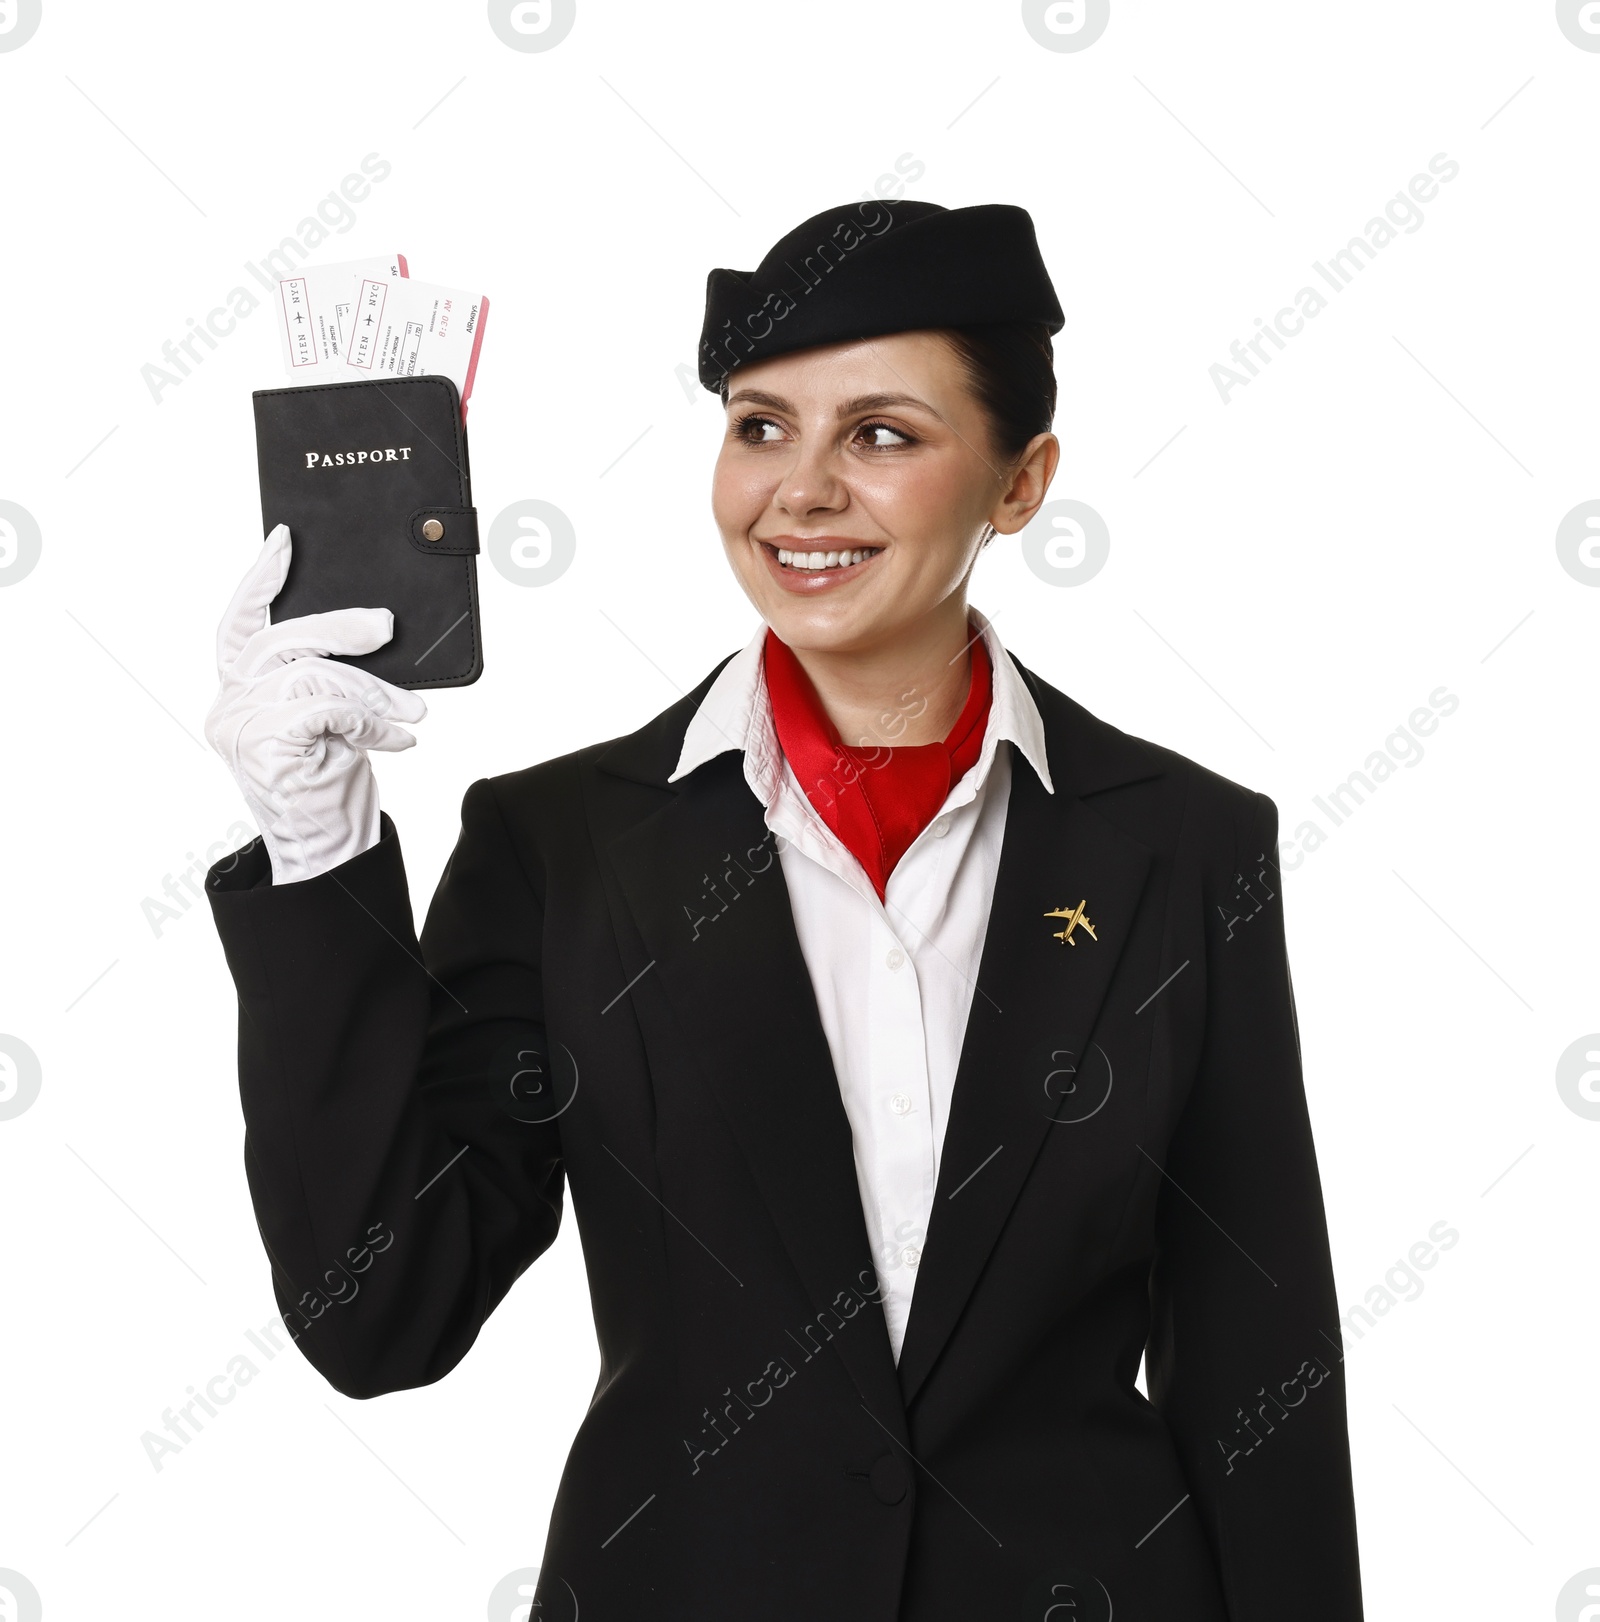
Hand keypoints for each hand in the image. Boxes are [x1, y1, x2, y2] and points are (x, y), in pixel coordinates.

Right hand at [205, 524, 427, 884]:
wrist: (331, 849)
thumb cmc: (332, 782)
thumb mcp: (330, 718)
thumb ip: (326, 676)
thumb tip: (370, 627)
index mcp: (238, 692)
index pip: (239, 624)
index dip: (259, 580)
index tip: (286, 540)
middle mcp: (228, 705)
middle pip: (282, 640)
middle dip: (341, 628)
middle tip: (387, 627)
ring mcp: (238, 726)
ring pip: (312, 673)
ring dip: (373, 689)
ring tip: (409, 714)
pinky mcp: (263, 744)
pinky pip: (326, 707)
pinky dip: (370, 720)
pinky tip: (396, 742)